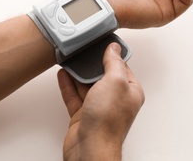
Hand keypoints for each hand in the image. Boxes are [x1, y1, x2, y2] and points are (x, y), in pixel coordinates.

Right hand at [58, 43, 144, 159]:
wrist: (90, 148)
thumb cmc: (107, 121)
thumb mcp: (115, 82)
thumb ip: (114, 63)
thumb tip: (114, 48)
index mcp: (129, 92)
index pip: (121, 67)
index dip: (111, 55)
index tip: (101, 43)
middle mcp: (114, 100)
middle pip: (102, 76)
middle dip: (91, 64)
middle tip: (82, 50)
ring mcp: (98, 108)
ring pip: (86, 86)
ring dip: (77, 73)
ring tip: (69, 59)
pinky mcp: (82, 115)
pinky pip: (74, 96)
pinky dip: (68, 85)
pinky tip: (63, 75)